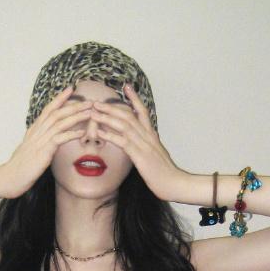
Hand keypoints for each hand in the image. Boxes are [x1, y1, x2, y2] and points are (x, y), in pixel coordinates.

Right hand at [0, 87, 93, 196]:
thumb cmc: (20, 166)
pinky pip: (59, 139)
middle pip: (56, 113)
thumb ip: (39, 141)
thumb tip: (49, 139)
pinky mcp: (43, 152)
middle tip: (89, 101)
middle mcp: (36, 132)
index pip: (48, 109)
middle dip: (73, 105)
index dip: (59, 98)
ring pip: (59, 123)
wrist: (10, 177)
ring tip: (89, 113)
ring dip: (76, 116)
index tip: (71, 89)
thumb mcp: (30, 149)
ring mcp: (39, 141)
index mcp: (34, 130)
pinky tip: (81, 133)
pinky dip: (71, 134)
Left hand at [92, 84, 185, 200]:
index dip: (134, 98)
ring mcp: (144, 145)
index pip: (143, 111)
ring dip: (107, 118)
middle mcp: (148, 136)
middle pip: (129, 115)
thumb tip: (139, 144)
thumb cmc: (165, 173)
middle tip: (98, 102)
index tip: (126, 87)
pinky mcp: (140, 156)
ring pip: (124, 125)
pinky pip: (123, 142)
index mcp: (152, 135)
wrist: (175, 183)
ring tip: (94, 113)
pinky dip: (111, 136)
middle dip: (112, 107)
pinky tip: (101, 133)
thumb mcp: (156, 155)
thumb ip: (147, 147)